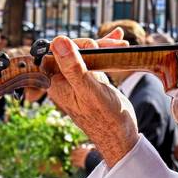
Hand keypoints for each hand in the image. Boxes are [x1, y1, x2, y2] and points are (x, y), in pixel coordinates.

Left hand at [46, 31, 137, 167]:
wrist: (121, 137)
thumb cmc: (106, 119)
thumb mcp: (90, 91)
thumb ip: (73, 67)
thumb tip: (59, 41)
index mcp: (55, 83)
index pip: (58, 51)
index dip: (78, 44)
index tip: (96, 45)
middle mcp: (63, 81)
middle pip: (73, 50)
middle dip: (95, 44)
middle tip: (116, 43)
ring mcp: (77, 80)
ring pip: (86, 53)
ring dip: (104, 45)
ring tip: (121, 43)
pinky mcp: (89, 81)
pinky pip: (94, 59)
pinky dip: (105, 49)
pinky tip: (116, 39)